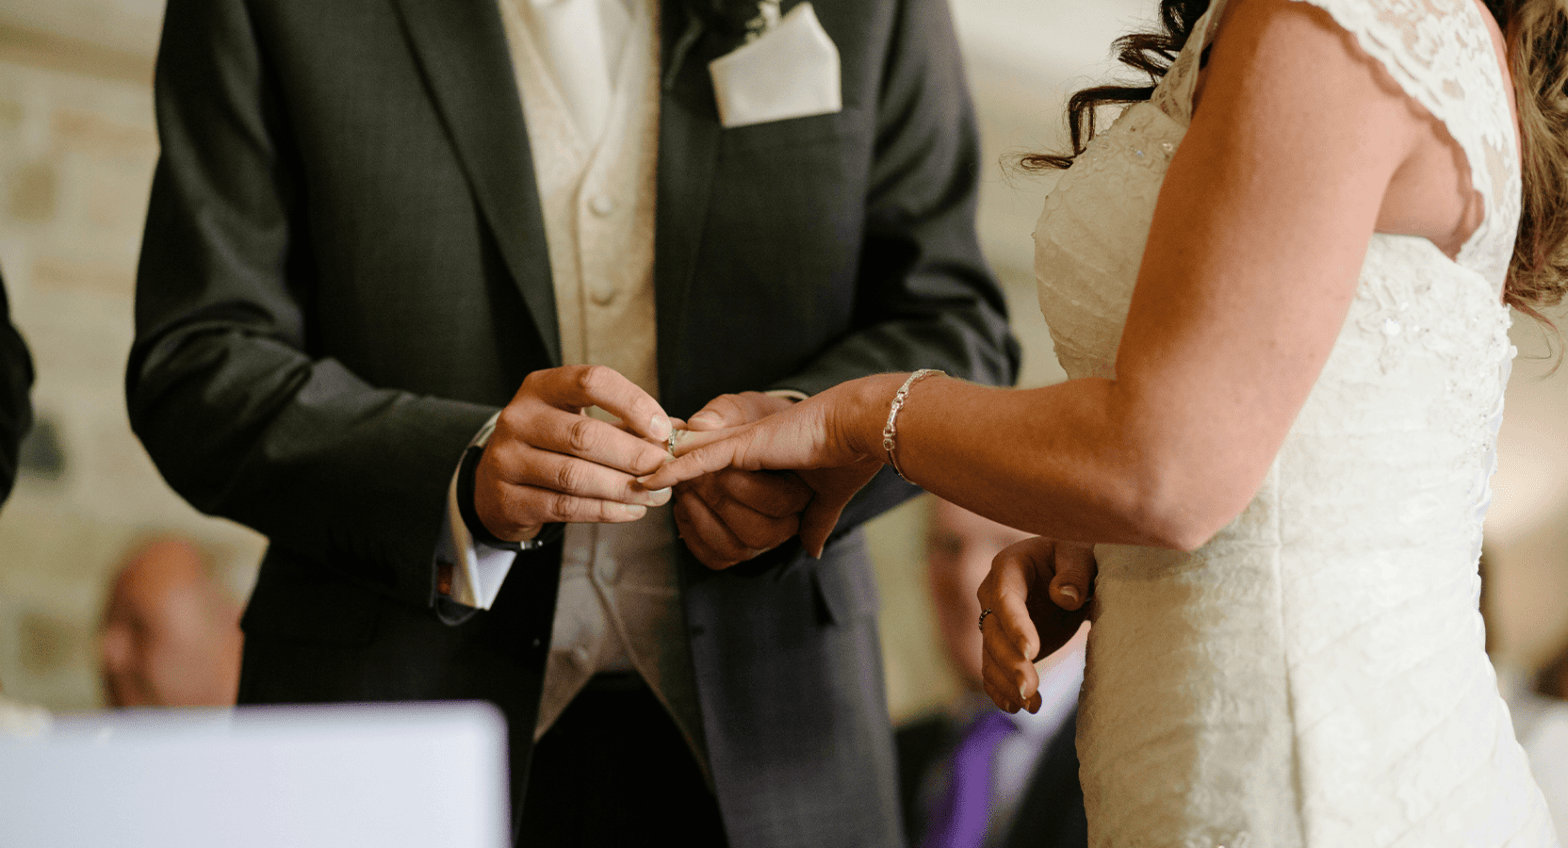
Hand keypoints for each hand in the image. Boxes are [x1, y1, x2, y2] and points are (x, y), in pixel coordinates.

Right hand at [474, 365, 673, 541]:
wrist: (497, 483)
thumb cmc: (551, 444)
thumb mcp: (579, 418)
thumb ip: (625, 422)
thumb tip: (681, 431)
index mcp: (541, 387)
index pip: (591, 381)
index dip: (632, 403)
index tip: (663, 428)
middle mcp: (518, 418)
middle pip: (584, 434)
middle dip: (633, 454)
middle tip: (665, 467)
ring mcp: (507, 460)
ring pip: (575, 475)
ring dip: (623, 487)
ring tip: (655, 494)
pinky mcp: (508, 499)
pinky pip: (565, 507)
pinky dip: (605, 510)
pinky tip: (631, 510)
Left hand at [641, 377, 893, 556]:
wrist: (865, 430)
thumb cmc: (850, 457)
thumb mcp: (826, 498)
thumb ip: (814, 521)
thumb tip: (812, 550)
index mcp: (766, 461)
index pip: (718, 473)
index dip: (692, 486)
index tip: (672, 499)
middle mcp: (749, 449)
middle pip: (698, 474)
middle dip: (676, 489)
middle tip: (646, 489)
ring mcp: (745, 446)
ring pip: (696, 471)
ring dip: (676, 486)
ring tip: (646, 489)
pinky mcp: (745, 446)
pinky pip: (701, 461)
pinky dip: (674, 471)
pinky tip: (650, 480)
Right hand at [977, 537, 1095, 713]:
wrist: (1072, 568)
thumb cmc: (1078, 555)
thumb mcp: (1082, 553)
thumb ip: (1075, 570)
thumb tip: (1063, 597)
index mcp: (1010, 567)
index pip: (1006, 598)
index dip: (1016, 625)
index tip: (1032, 651)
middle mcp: (994, 594)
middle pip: (994, 632)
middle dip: (1010, 663)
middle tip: (1031, 688)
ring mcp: (997, 622)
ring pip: (991, 655)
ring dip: (1006, 683)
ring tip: (1032, 705)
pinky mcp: (1004, 644)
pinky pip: (993, 669)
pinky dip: (1000, 690)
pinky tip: (1015, 708)